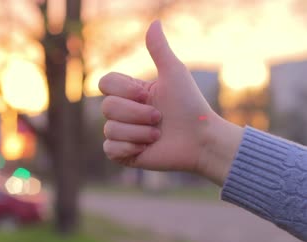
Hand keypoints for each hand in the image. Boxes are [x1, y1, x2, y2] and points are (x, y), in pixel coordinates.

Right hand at [100, 21, 242, 184]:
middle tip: (159, 118)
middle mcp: (124, 112)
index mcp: (131, 92)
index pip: (105, 83)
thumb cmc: (190, 106)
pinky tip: (145, 149)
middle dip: (136, 114)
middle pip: (107, 108)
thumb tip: (154, 22)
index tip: (146, 94)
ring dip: (138, 132)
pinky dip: (129, 148)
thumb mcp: (174, 74)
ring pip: (110, 129)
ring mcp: (123, 133)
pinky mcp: (123, 153)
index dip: (123, 90)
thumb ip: (159, 50)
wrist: (200, 139)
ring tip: (157, 135)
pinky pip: (110, 149)